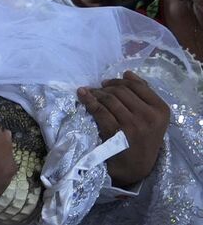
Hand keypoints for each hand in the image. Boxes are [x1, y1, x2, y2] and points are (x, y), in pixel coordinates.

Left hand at [78, 71, 169, 186]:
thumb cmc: (142, 140)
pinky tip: (82, 95)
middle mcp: (149, 116)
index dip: (120, 81)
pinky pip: (99, 110)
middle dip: (106, 87)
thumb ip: (143, 95)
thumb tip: (127, 73)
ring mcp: (132, 125)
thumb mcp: (152, 119)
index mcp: (161, 110)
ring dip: (96, 93)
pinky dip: (88, 100)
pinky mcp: (116, 132)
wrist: (134, 168)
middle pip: (122, 91)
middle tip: (97, 89)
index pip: (138, 86)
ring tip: (89, 92)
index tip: (107, 83)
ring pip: (110, 99)